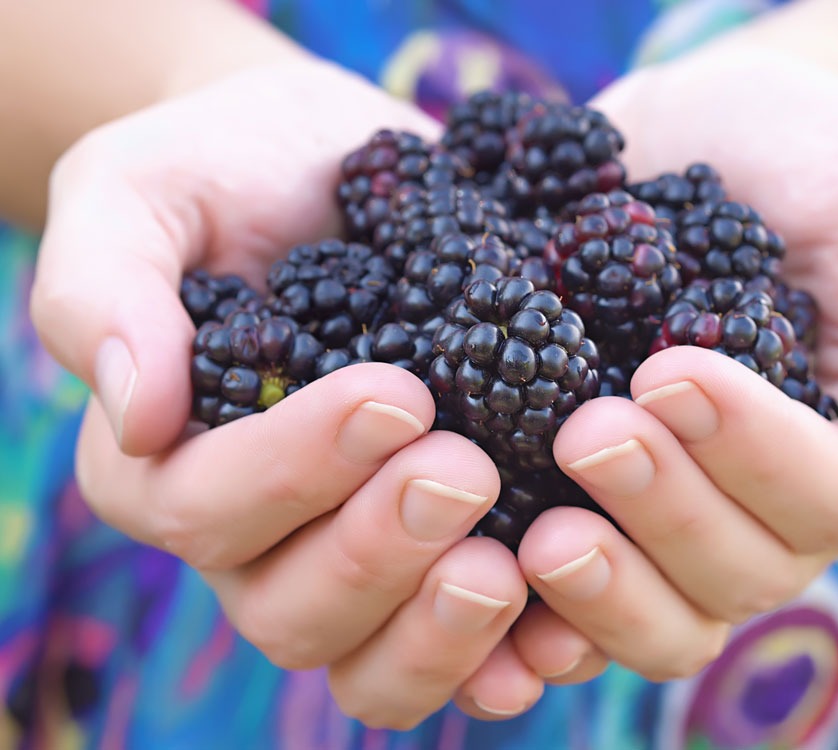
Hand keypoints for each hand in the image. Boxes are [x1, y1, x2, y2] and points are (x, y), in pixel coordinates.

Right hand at [30, 61, 546, 727]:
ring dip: (442, 629)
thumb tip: (134, 415)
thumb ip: (107, 289)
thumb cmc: (224, 171)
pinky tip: (567, 628)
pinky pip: (460, 648)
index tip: (397, 393)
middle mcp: (258, 533)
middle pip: (292, 609)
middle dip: (378, 553)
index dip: (296, 469)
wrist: (333, 161)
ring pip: (369, 657)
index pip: (205, 507)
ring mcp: (351, 550)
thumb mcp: (141, 191)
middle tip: (467, 472)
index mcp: (168, 463)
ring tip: (513, 563)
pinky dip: (508, 652)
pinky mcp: (438, 547)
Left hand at [509, 48, 837, 682]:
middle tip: (586, 433)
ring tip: (536, 537)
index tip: (672, 371)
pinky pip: (582, 607)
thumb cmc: (823, 161)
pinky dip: (540, 623)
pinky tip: (493, 590)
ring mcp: (686, 520)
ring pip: (671, 616)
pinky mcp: (602, 512)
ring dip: (606, 590)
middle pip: (745, 571)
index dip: (763, 455)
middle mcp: (779, 507)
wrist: (700, 142)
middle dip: (667, 513)